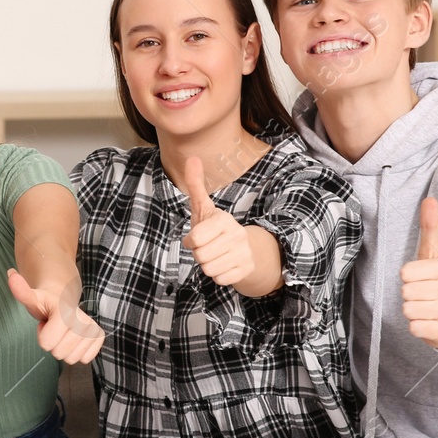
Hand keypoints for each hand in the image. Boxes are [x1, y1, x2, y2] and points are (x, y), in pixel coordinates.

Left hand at [6, 268, 103, 364]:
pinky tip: (74, 338)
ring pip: (71, 358)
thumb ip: (21, 291)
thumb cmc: (46, 303)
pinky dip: (77, 352)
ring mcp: (93, 328)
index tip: (46, 323)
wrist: (64, 299)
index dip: (42, 335)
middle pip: (58, 353)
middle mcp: (82, 320)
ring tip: (63, 331)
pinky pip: (84, 359)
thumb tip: (10, 273)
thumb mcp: (32, 298)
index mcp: (64, 312)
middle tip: (54, 327)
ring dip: (64, 348)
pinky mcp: (99, 336)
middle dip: (53, 343)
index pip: (46, 344)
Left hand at [180, 157, 253, 286]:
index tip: (198, 236)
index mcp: (223, 220)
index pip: (195, 239)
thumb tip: (191, 158)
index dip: (192, 240)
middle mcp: (236, 235)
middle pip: (200, 256)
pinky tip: (225, 264)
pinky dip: (218, 275)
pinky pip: (219, 280)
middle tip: (209, 247)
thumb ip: (195, 185)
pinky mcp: (246, 270)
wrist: (245, 249)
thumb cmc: (216, 228)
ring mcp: (243, 253)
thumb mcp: (203, 207)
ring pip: (209, 269)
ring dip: (208, 265)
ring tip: (216, 255)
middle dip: (199, 254)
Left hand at [401, 197, 437, 347]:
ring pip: (408, 310)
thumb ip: (429, 227)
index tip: (420, 279)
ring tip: (425, 308)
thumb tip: (430, 199)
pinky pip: (415, 328)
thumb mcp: (432, 254)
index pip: (405, 272)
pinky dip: (417, 327)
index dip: (407, 277)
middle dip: (408, 295)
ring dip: (412, 311)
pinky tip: (428, 322)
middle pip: (405, 292)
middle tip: (422, 296)